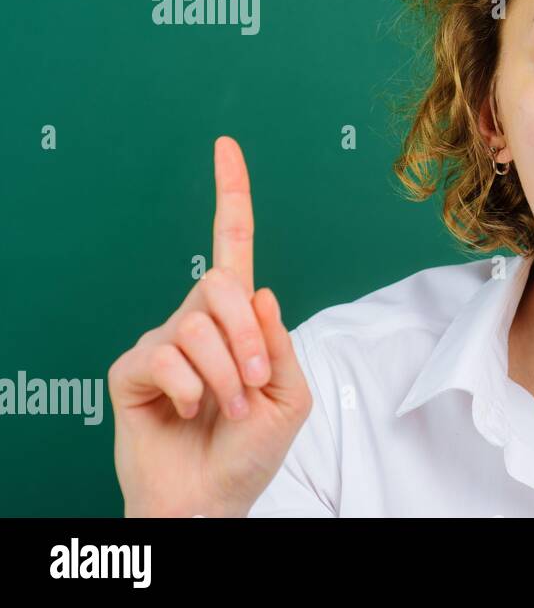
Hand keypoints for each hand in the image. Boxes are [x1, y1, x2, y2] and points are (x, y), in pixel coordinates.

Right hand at [108, 136, 311, 516]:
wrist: (212, 497)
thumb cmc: (251, 448)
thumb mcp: (290, 396)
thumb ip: (280, 343)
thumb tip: (258, 289)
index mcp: (239, 319)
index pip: (233, 246)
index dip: (231, 195)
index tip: (226, 147)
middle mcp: (197, 320)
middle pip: (223, 285)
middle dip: (248, 337)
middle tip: (256, 384)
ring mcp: (161, 342)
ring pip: (197, 326)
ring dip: (226, 374)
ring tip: (228, 409)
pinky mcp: (132, 369)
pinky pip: (165, 356)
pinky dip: (192, 389)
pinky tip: (190, 410)